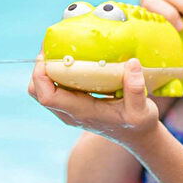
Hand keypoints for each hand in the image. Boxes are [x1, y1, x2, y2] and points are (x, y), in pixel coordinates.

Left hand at [28, 55, 159, 148]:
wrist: (138, 136)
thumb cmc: (140, 124)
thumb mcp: (143, 110)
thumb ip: (136, 89)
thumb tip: (132, 63)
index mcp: (81, 112)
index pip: (47, 97)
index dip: (40, 75)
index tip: (47, 54)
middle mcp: (70, 113)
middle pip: (38, 92)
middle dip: (38, 68)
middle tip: (52, 46)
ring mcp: (70, 110)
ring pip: (43, 90)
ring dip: (44, 70)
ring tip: (58, 49)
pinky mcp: (74, 104)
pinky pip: (54, 88)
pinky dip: (54, 73)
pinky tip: (70, 58)